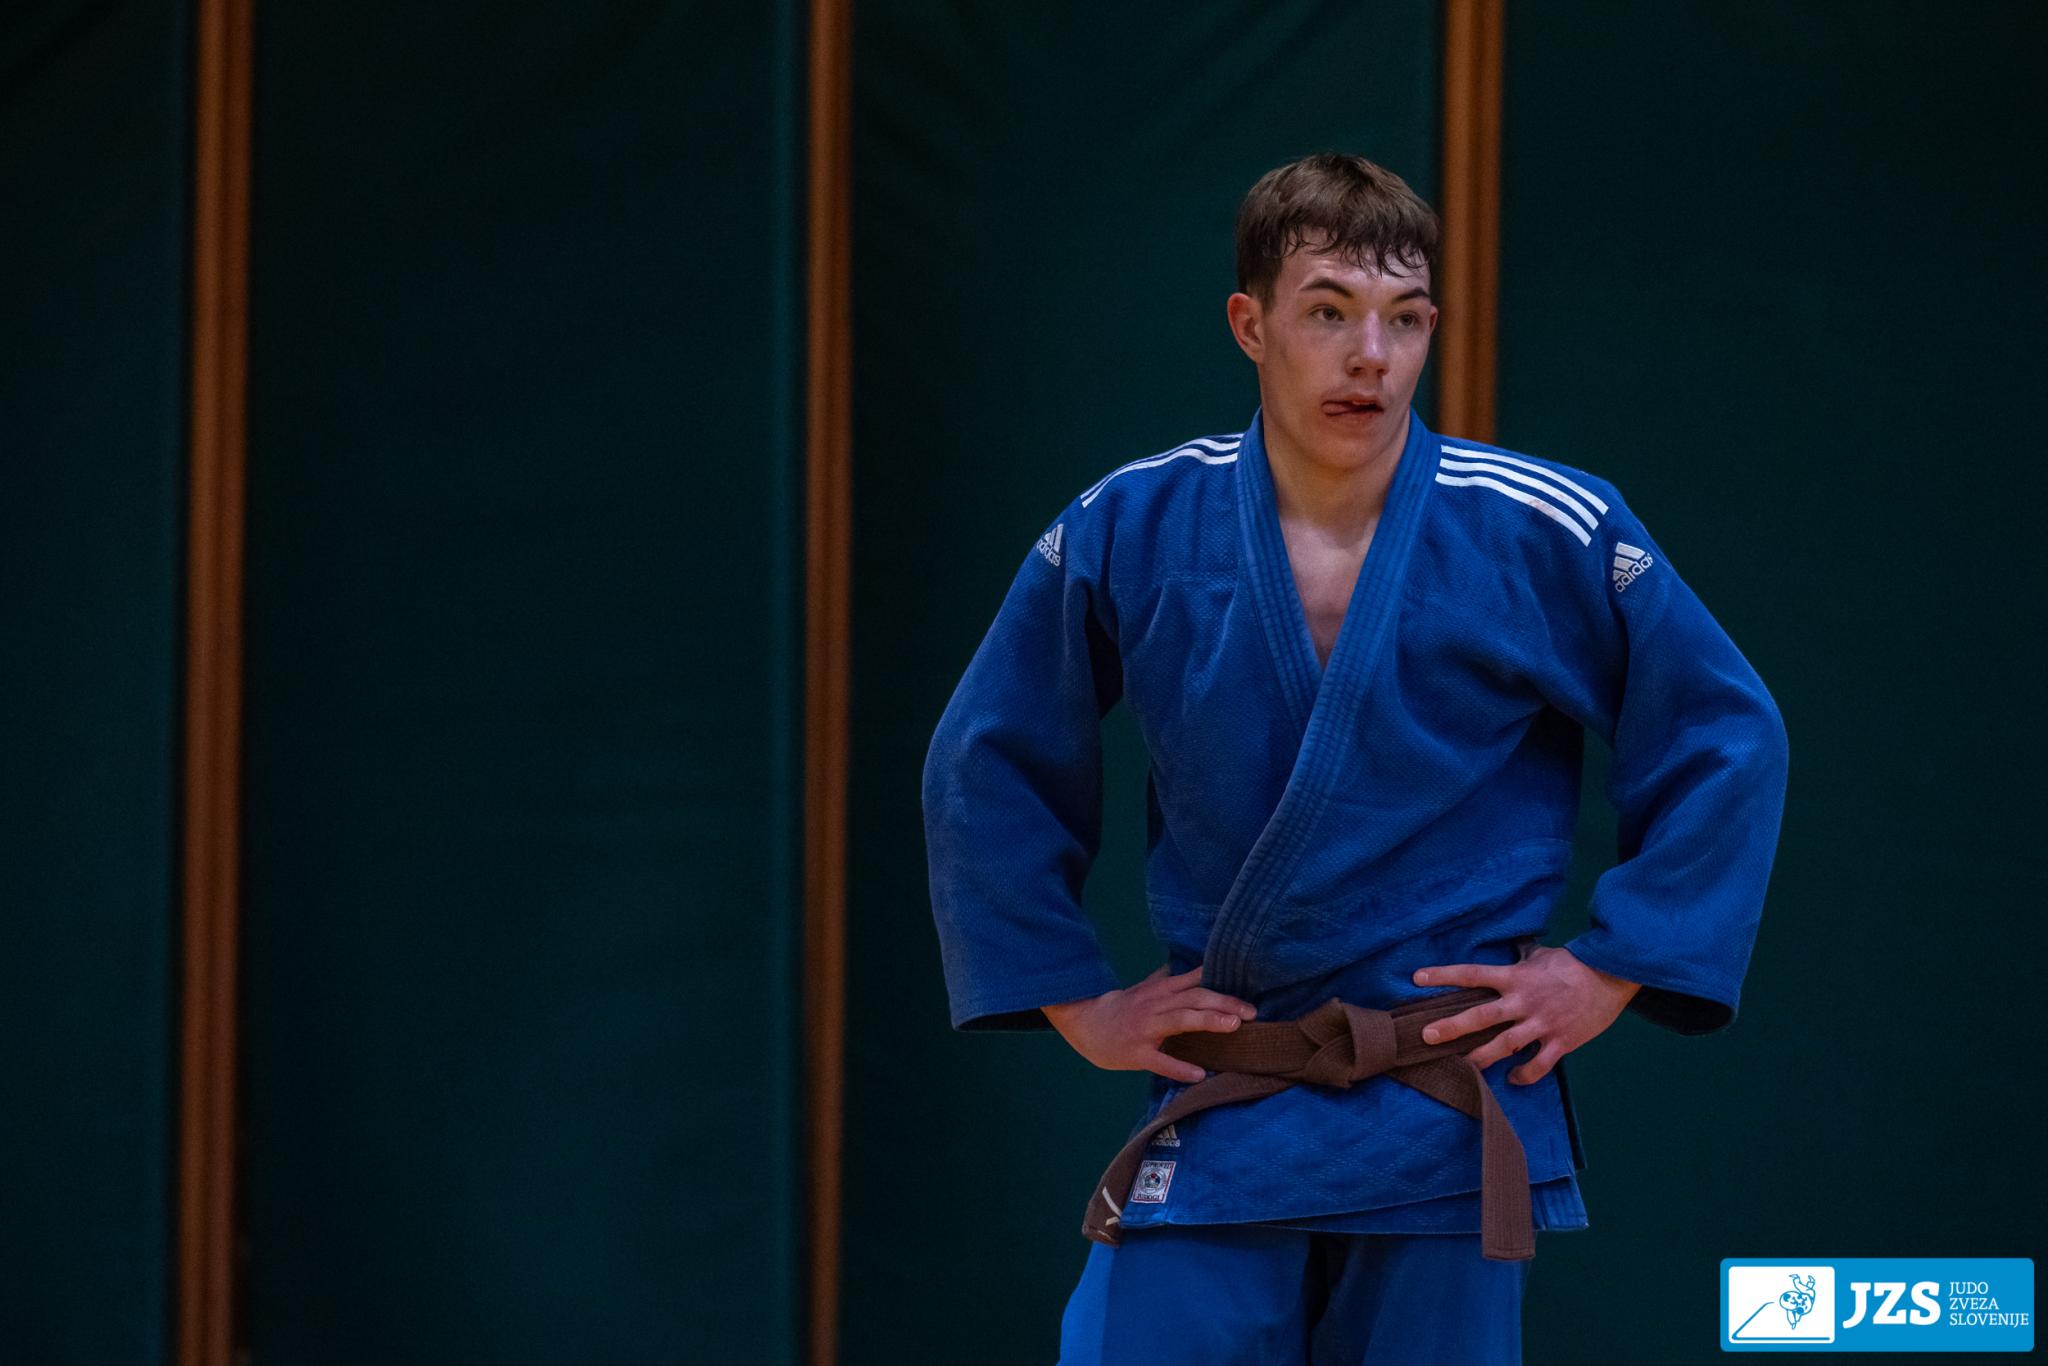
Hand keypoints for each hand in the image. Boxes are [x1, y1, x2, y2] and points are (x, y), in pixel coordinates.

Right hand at [1042, 964, 1257, 1083]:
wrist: (1085, 1023)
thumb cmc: (1122, 1008)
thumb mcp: (1146, 988)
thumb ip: (1169, 979)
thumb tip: (1193, 967)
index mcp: (1161, 990)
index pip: (1196, 983)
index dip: (1223, 987)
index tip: (1249, 993)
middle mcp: (1155, 1005)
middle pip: (1194, 999)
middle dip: (1224, 1003)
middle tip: (1250, 1012)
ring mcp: (1146, 1029)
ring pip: (1180, 1021)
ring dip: (1207, 1021)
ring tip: (1233, 1027)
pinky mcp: (1136, 1053)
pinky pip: (1160, 1061)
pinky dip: (1180, 1067)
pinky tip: (1199, 1074)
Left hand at [1410, 945, 1639, 1084]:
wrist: (1611, 977)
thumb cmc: (1574, 964)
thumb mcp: (1542, 956)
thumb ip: (1521, 961)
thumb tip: (1512, 955)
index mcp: (1515, 977)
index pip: (1472, 974)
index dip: (1443, 975)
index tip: (1417, 978)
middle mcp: (1523, 1001)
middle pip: (1481, 1016)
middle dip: (1452, 1027)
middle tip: (1427, 1037)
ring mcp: (1541, 1024)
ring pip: (1505, 1045)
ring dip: (1481, 1058)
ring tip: (1463, 1066)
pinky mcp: (1561, 1042)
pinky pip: (1539, 1065)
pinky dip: (1524, 1074)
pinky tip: (1512, 1079)